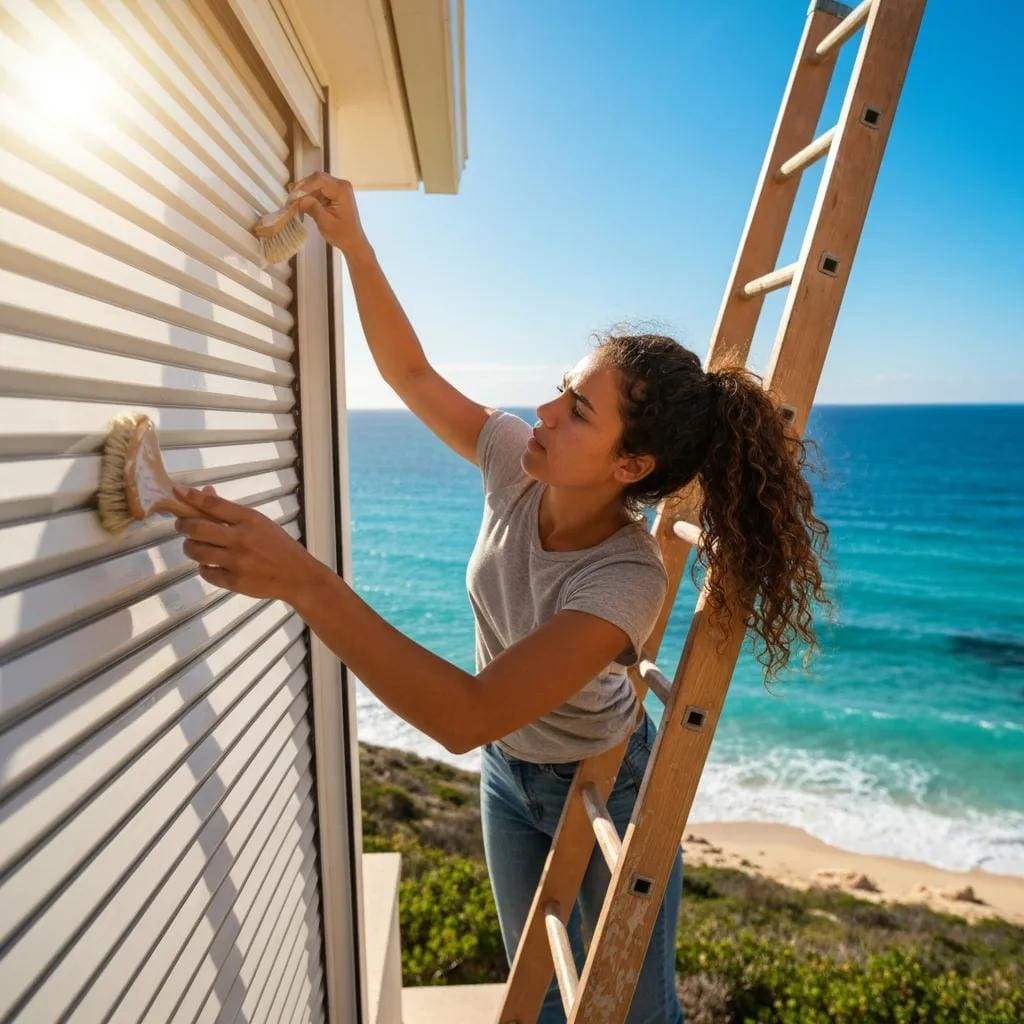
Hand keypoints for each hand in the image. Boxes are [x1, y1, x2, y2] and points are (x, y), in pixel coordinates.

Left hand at [172, 484, 321, 604]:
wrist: (297, 576)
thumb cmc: (278, 546)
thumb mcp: (259, 523)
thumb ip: (231, 511)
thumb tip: (205, 493)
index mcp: (250, 520)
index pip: (214, 504)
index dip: (192, 496)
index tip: (177, 490)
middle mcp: (241, 539)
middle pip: (197, 528)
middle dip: (183, 525)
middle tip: (181, 525)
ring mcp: (237, 562)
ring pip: (196, 551)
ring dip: (189, 546)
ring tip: (194, 545)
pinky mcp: (234, 581)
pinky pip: (205, 572)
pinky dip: (203, 567)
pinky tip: (210, 563)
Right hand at [285, 171, 369, 256]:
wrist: (353, 242)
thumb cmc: (343, 235)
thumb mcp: (325, 222)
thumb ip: (312, 208)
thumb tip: (297, 198)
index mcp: (342, 190)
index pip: (318, 180)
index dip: (303, 187)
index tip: (292, 198)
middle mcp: (341, 185)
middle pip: (316, 179)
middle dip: (302, 189)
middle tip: (290, 201)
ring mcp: (338, 188)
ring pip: (315, 184)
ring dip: (304, 193)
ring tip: (294, 204)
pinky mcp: (333, 193)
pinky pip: (318, 190)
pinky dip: (309, 197)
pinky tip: (301, 205)